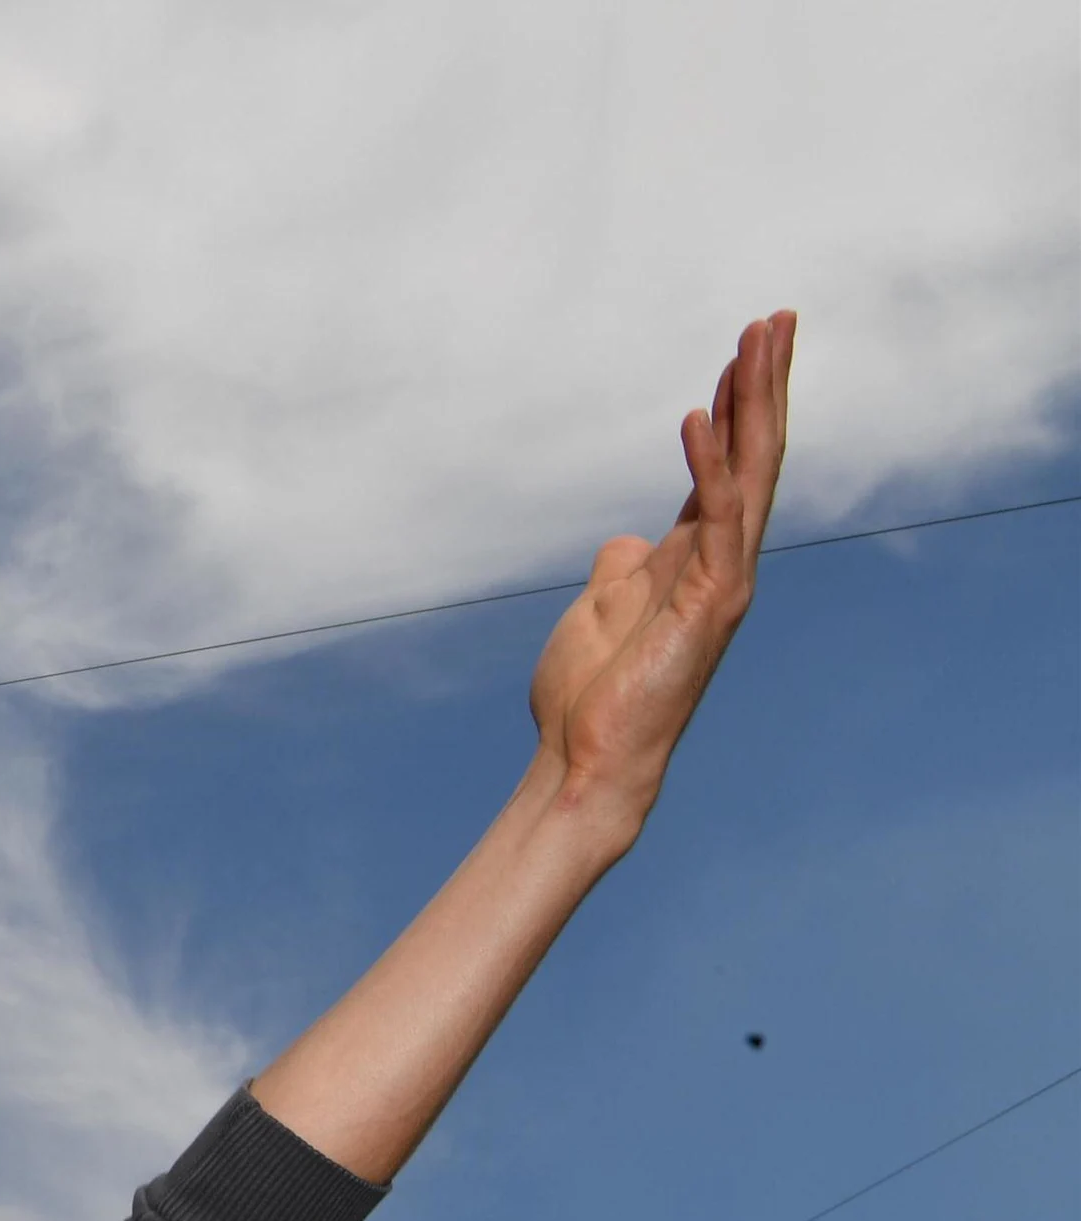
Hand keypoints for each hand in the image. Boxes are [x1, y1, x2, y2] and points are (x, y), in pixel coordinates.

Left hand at [527, 311, 794, 836]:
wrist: (587, 758)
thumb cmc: (592, 695)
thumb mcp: (602, 610)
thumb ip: (623, 570)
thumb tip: (626, 540)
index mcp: (695, 555)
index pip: (726, 462)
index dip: (736, 403)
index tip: (745, 346)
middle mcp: (721, 560)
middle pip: (753, 452)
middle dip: (764, 383)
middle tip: (778, 316)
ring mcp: (722, 580)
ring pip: (749, 473)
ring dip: (753, 403)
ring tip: (759, 339)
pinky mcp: (707, 602)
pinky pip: (712, 520)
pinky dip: (704, 467)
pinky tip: (697, 415)